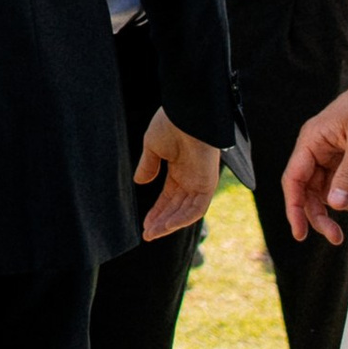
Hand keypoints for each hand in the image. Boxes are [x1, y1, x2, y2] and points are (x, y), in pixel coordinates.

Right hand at [136, 108, 221, 241]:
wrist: (188, 114)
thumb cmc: (170, 124)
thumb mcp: (153, 147)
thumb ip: (148, 166)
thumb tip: (139, 182)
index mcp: (180, 169)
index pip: (169, 197)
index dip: (157, 211)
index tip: (145, 224)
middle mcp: (191, 178)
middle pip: (176, 207)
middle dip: (161, 222)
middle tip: (147, 234)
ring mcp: (200, 182)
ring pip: (186, 212)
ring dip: (170, 224)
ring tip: (152, 234)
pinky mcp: (208, 184)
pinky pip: (196, 208)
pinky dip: (182, 219)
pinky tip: (166, 226)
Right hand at [281, 55, 347, 244]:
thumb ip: (347, 175)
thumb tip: (334, 205)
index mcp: (313, 139)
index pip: (293, 179)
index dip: (294, 208)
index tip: (300, 234)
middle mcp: (319, 147)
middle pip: (309, 190)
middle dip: (323, 212)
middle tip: (337, 236)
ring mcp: (335, 153)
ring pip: (330, 190)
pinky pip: (346, 183)